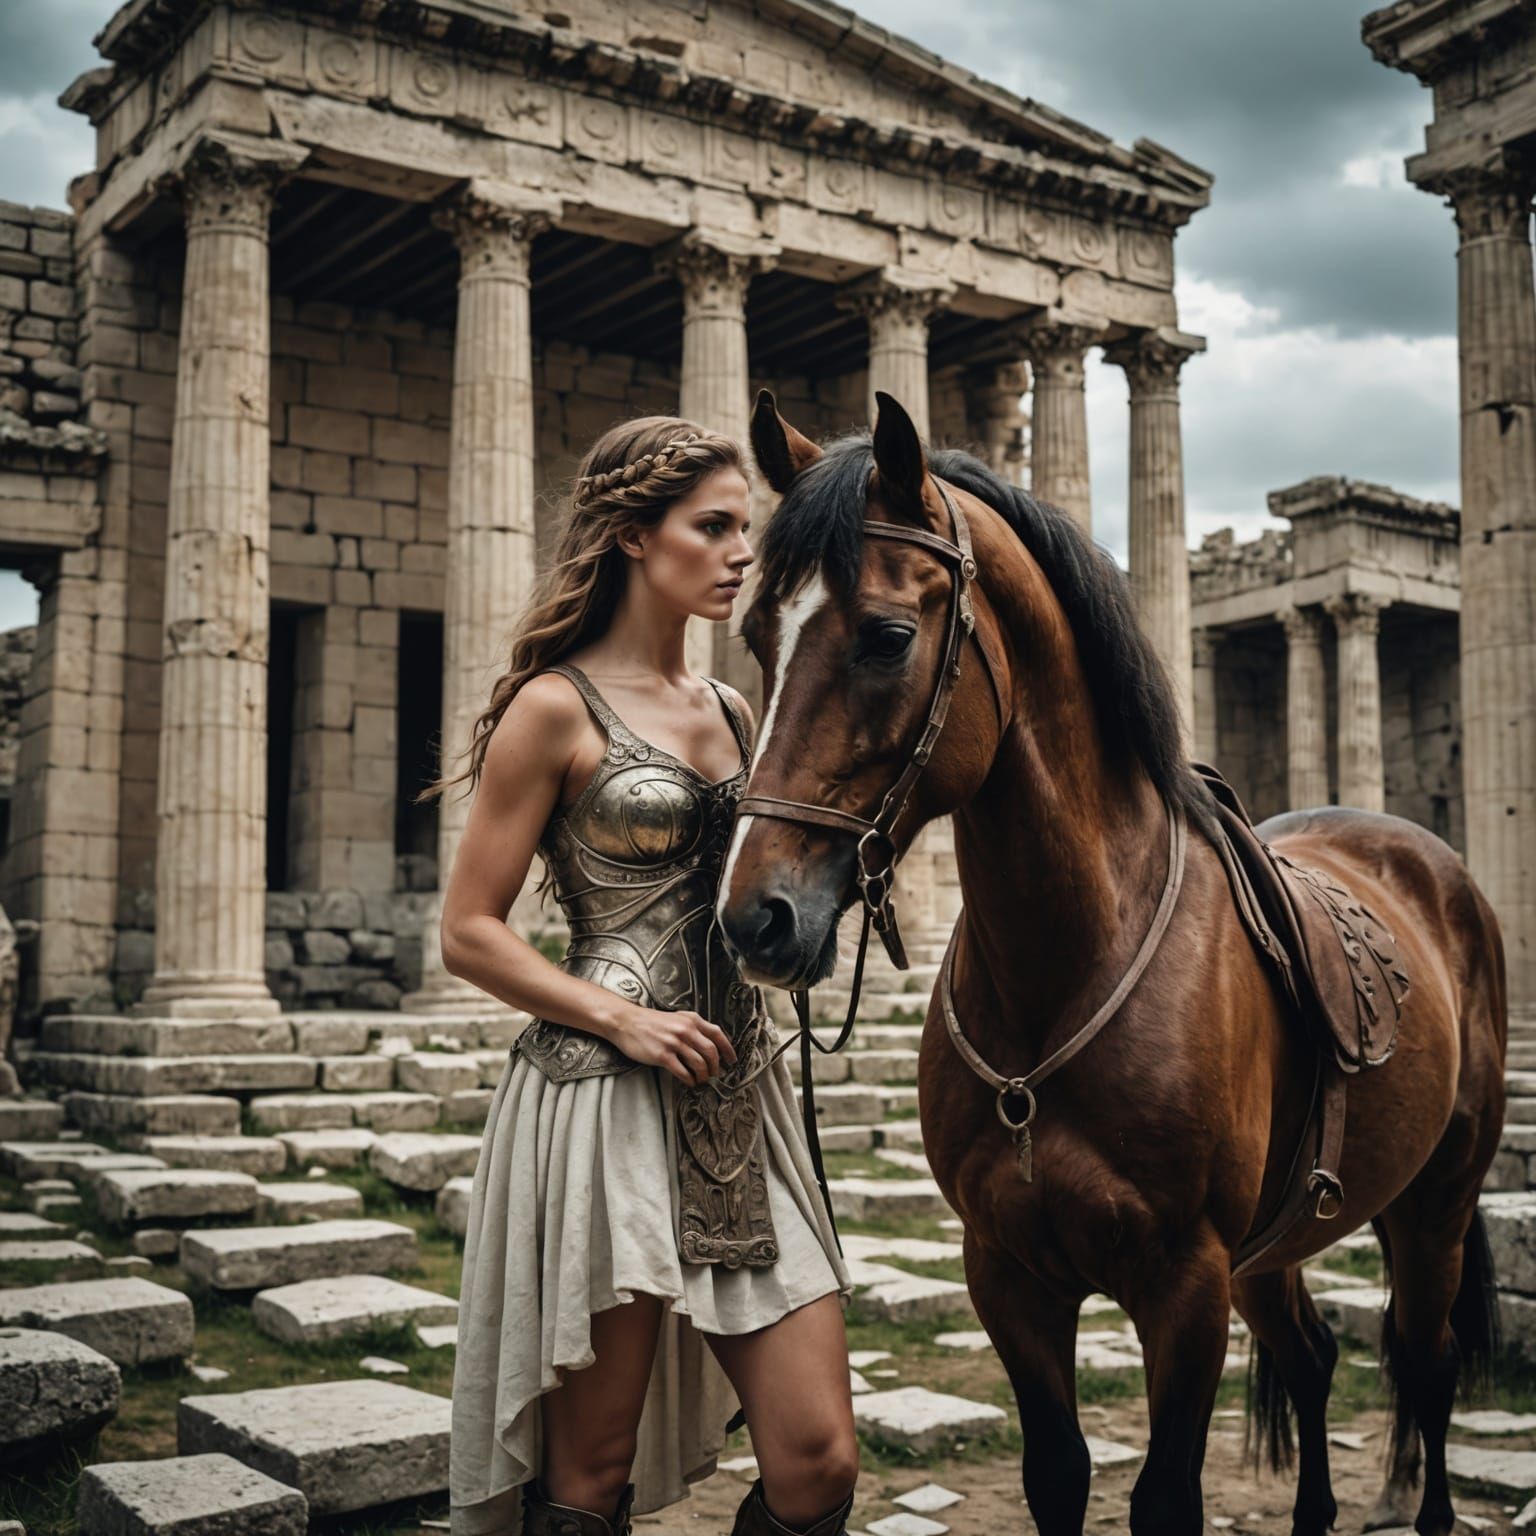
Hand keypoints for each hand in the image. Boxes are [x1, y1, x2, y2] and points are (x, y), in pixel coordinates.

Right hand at [610, 1005, 739, 1085]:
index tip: (732, 1061)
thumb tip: (710, 1045)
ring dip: (703, 1076)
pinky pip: (683, 1072)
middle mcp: (685, 1030)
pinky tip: (689, 1082)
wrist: (626, 1022)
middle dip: (716, 1067)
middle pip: (711, 1052)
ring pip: (699, 1064)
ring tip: (701, 1080)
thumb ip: (693, 1028)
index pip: (718, 1035)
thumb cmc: (651, 1022)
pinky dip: (689, 1080)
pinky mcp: (662, 1055)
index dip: (728, 1050)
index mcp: (692, 1020)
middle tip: (715, 1075)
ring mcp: (674, 1042)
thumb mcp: (676, 1018)